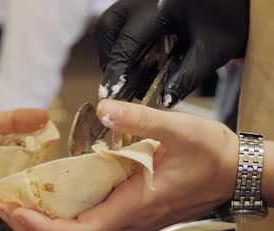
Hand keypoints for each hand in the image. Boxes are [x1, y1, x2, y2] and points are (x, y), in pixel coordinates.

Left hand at [0, 100, 237, 230]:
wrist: (235, 172)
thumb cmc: (212, 157)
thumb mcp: (179, 129)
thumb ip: (140, 119)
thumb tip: (106, 108)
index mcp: (134, 206)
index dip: (42, 228)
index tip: (16, 213)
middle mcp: (128, 220)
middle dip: (32, 230)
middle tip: (4, 208)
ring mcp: (128, 220)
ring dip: (44, 227)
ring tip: (18, 206)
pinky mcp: (129, 213)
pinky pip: (89, 226)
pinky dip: (62, 220)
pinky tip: (49, 202)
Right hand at [97, 0, 248, 106]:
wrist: (240, 1)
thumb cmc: (230, 20)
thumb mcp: (212, 52)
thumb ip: (186, 78)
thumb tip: (161, 102)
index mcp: (161, 6)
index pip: (127, 43)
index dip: (116, 71)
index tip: (111, 94)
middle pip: (109, 27)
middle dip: (110, 58)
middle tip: (118, 83)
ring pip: (111, 22)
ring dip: (113, 49)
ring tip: (127, 73)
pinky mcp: (144, 1)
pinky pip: (122, 19)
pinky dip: (122, 40)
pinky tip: (137, 58)